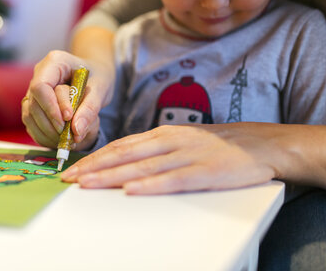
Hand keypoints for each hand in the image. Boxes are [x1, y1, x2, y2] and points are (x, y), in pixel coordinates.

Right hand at [21, 50, 112, 148]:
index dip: (50, 107)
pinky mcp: (34, 104)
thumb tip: (77, 131)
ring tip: (67, 139)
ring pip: (29, 115)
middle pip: (34, 103)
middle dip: (50, 123)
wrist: (94, 75)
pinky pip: (32, 122)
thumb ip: (90, 109)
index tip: (67, 120)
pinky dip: (44, 135)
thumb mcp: (101, 89)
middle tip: (70, 135)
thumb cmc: (98, 77)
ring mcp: (34, 90)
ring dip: (46, 132)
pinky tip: (60, 140)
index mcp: (54, 62)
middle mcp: (39, 74)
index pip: (41, 86)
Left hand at [61, 123, 287, 194]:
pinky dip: (150, 185)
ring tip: (87, 184)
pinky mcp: (203, 172)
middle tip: (69, 179)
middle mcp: (167, 142)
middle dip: (93, 168)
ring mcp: (184, 156)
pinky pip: (172, 179)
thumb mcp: (178, 140)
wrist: (256, 143)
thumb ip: (152, 150)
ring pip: (141, 167)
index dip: (94, 159)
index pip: (119, 147)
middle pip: (123, 155)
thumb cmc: (213, 145)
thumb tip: (122, 163)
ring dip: (111, 176)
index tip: (73, 170)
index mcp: (160, 135)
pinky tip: (131, 191)